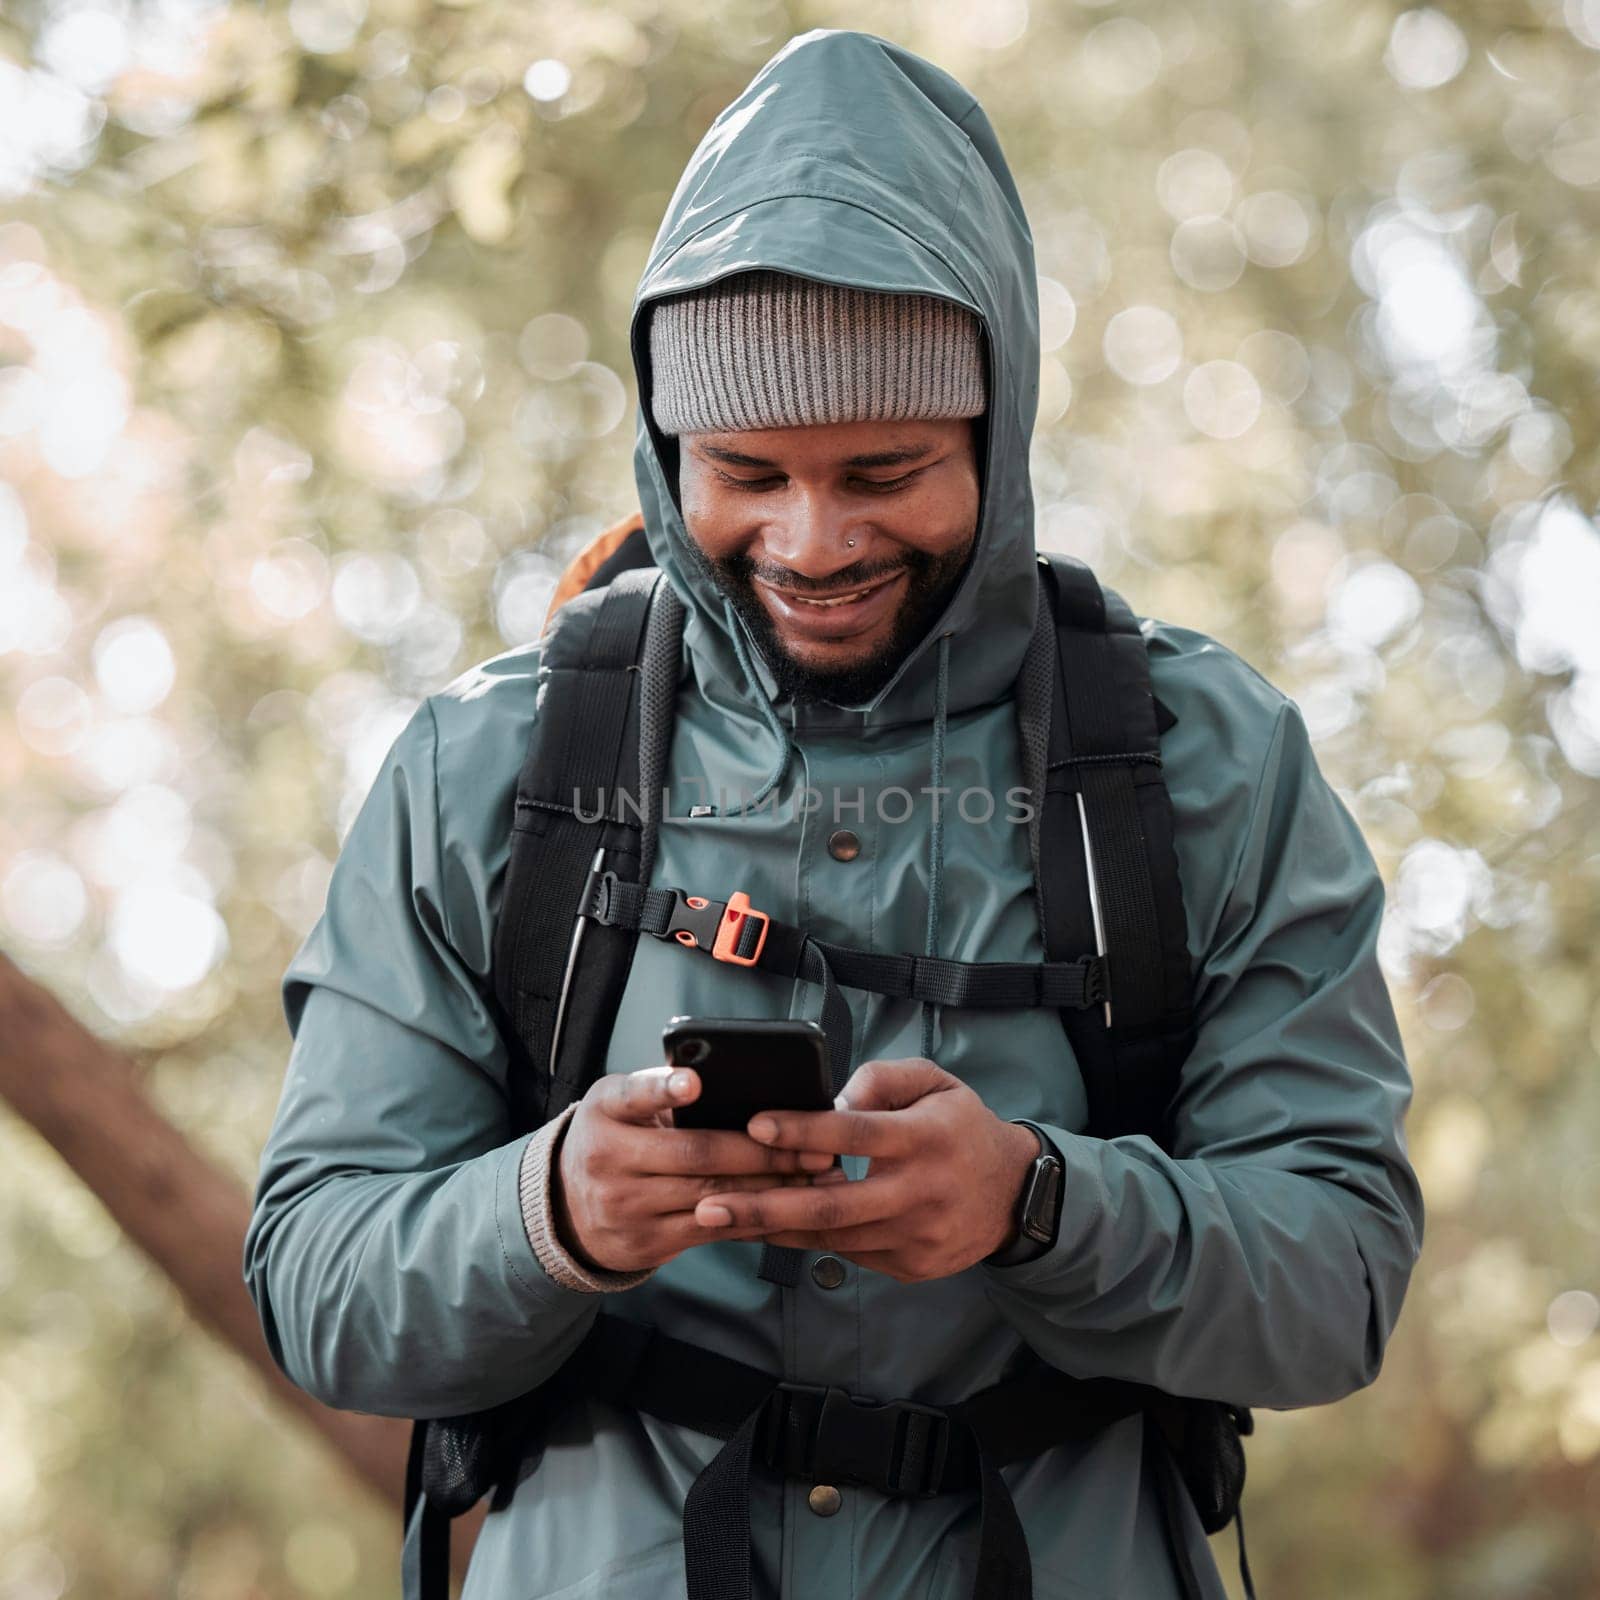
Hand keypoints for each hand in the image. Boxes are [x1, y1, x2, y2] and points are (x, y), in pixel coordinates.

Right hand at [554, 1065, 836, 1273]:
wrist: (565, 1208)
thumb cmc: (611, 1138)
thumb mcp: (617, 1104)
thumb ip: (660, 1089)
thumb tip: (727, 1075)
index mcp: (606, 1112)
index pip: (634, 1095)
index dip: (664, 1090)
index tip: (693, 1083)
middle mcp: (611, 1160)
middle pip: (695, 1155)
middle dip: (762, 1152)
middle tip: (813, 1145)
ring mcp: (628, 1208)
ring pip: (712, 1198)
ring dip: (770, 1188)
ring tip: (814, 1176)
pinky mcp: (647, 1244)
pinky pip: (711, 1231)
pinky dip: (754, 1218)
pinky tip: (787, 1208)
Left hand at [692, 1058, 1042, 1283]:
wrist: (1015, 1194)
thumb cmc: (961, 1126)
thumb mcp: (935, 1082)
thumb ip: (883, 1078)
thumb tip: (833, 1098)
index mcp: (925, 1138)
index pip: (856, 1132)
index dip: (804, 1129)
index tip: (755, 1124)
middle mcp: (920, 1191)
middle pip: (833, 1203)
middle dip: (766, 1206)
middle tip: (710, 1202)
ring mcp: (916, 1236)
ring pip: (834, 1237)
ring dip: (774, 1230)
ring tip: (722, 1219)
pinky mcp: (911, 1266)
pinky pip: (849, 1254)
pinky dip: (806, 1242)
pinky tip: (767, 1230)